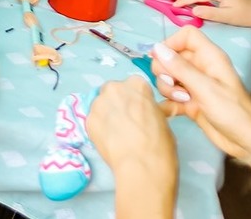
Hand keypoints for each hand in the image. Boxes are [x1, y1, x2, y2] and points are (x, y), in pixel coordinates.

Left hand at [86, 76, 178, 190]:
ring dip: (107, 115)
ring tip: (117, 134)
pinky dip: (100, 128)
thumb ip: (151, 109)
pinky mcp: (88, 120)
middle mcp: (115, 88)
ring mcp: (98, 103)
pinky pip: (94, 120)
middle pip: (114, 92)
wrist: (142, 166)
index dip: (136, 101)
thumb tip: (152, 110)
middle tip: (127, 122)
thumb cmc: (160, 144)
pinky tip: (109, 141)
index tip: (139, 112)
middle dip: (118, 103)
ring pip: (101, 105)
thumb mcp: (162, 120)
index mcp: (136, 84)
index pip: (134, 86)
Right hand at [152, 27, 250, 163]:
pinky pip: (170, 96)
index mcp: (210, 57)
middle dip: (165, 70)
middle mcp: (201, 68)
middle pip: (171, 56)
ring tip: (183, 101)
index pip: (186, 35)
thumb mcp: (206, 88)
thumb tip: (156, 48)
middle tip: (173, 84)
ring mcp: (195, 85)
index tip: (162, 58)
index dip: (172, 42)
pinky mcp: (190, 102)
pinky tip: (173, 111)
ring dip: (167, 88)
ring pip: (168, 77)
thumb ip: (180, 68)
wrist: (246, 142)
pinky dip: (168, 103)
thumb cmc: (233, 112)